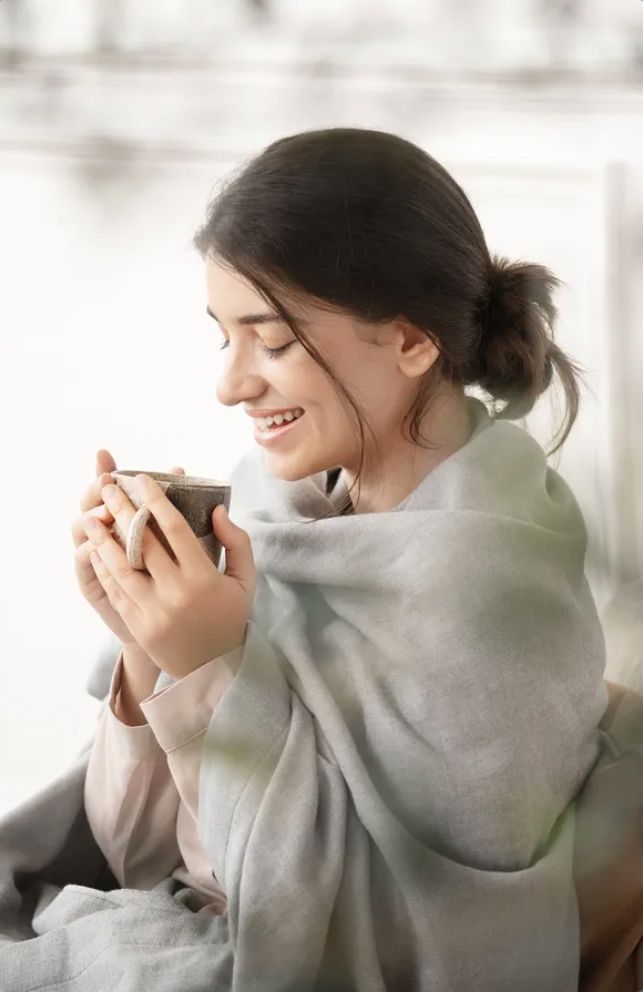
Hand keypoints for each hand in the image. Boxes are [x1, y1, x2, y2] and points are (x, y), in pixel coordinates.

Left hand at [80, 473, 255, 679]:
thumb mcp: (246, 579)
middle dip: (121, 511)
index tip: (141, 479)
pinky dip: (104, 568)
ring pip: (121, 567)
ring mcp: (154, 611)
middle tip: (107, 486)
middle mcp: (176, 592)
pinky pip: (116, 590)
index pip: (174, 529)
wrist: (214, 668)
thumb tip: (216, 508)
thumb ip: (237, 541)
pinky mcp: (138, 625)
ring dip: (102, 539)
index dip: (155, 501)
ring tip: (90, 517)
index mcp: (203, 577)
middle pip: (142, 543)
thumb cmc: (230, 616)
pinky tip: (95, 550)